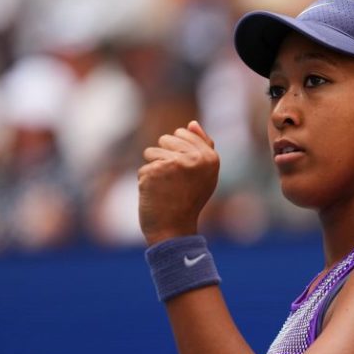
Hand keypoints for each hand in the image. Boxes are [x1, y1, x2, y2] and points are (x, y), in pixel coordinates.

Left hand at [138, 121, 219, 245]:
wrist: (174, 229)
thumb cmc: (188, 200)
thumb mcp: (204, 174)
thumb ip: (202, 147)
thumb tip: (192, 123)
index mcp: (211, 157)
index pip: (183, 133)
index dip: (179, 151)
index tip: (186, 172)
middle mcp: (195, 158)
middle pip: (166, 139)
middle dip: (165, 157)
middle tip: (174, 182)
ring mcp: (174, 164)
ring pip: (151, 152)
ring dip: (153, 169)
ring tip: (165, 188)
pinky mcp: (154, 172)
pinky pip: (143, 168)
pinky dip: (146, 182)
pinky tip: (156, 195)